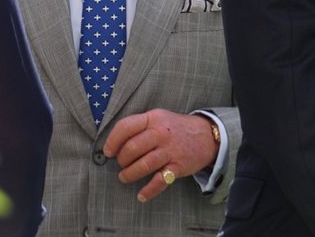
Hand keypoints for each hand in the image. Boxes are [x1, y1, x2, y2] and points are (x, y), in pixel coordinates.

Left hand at [102, 109, 217, 202]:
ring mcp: (170, 150)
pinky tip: (141, 195)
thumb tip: (115, 142)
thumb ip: (140, 126)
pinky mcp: (178, 166)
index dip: (112, 141)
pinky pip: (160, 181)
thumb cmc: (175, 128)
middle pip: (132, 148)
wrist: (207, 135)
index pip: (125, 127)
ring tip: (124, 177)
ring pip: (143, 165)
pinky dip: (149, 190)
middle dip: (122, 160)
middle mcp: (160, 133)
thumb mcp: (158, 118)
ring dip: (130, 174)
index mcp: (152, 118)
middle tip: (121, 164)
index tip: (108, 152)